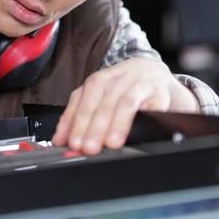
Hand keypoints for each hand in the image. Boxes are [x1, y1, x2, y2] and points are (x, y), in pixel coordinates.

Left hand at [51, 58, 199, 154]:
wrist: (148, 70)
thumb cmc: (118, 87)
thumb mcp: (93, 96)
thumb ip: (74, 117)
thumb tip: (59, 140)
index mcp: (97, 82)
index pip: (84, 103)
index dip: (77, 124)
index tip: (74, 143)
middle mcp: (116, 81)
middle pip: (103, 105)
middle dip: (95, 128)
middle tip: (89, 148)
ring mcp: (138, 85)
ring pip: (125, 103)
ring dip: (118, 124)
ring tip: (111, 143)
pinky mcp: (159, 93)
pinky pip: (153, 104)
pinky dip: (147, 115)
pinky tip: (142, 127)